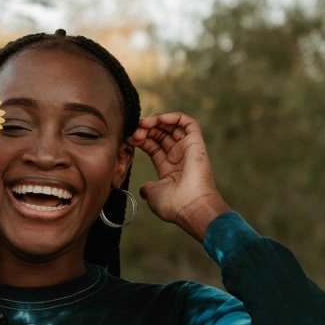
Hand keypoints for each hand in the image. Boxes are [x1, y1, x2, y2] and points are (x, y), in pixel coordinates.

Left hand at [127, 112, 230, 241]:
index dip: (140, 140)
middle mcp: (179, 158)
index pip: (153, 146)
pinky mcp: (196, 144)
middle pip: (160, 135)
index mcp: (169, 169)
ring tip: (144, 123)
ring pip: (172, 127)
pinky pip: (188, 123)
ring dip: (156, 121)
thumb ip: (147, 189)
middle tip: (134, 131)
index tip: (128, 139)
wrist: (192, 207)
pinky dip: (174, 117)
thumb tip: (143, 189)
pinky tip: (160, 119)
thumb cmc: (174, 205)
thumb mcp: (153, 195)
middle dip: (145, 130)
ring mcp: (188, 150)